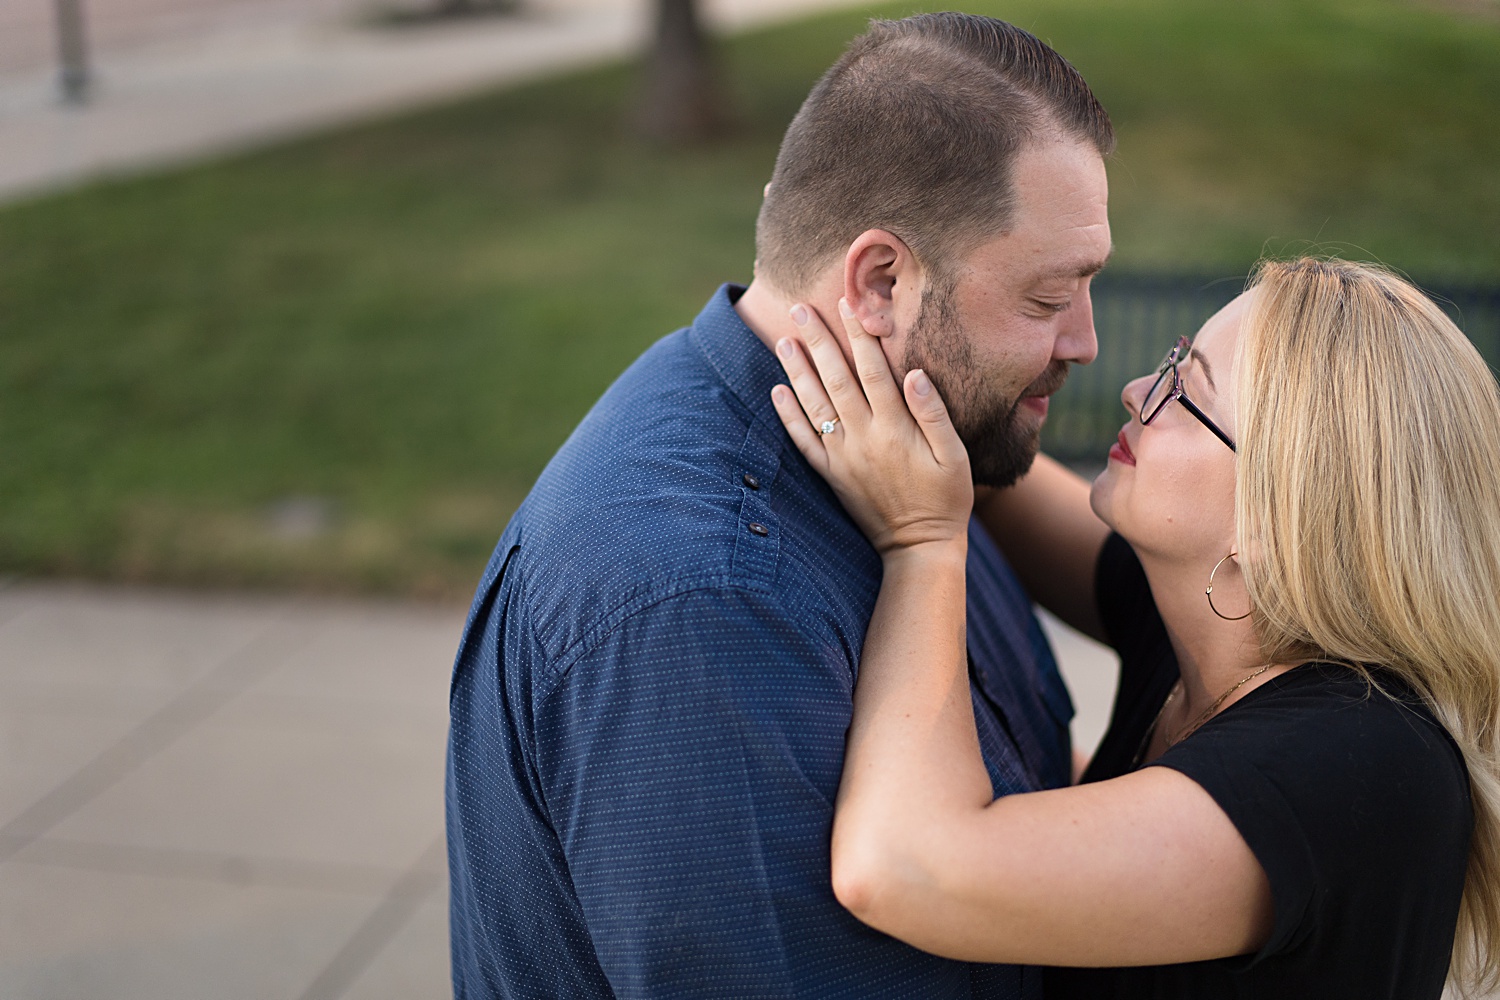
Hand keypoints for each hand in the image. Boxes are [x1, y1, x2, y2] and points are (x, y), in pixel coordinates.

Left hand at [771, 298, 972, 556]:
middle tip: (800, 308)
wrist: (919, 548)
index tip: (849, 304)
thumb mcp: (955, 456)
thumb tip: (915, 373)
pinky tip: (776, 391)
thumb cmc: (946, 498)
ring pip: (814, 405)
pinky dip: (788, 416)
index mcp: (896, 429)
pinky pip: (803, 441)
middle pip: (836, 380)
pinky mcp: (831, 475)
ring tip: (783, 340)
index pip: (873, 371)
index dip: (860, 336)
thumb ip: (934, 413)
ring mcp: (842, 457)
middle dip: (819, 341)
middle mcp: (863, 438)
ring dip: (797, 371)